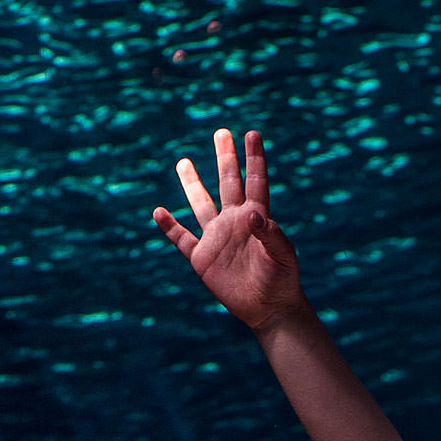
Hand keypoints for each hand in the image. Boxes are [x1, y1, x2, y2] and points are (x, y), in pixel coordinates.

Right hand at [154, 128, 302, 330]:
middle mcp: (234, 222)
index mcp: (256, 217)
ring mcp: (217, 238)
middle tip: (222, 132)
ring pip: (201, 205)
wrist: (269, 308)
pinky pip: (182, 239)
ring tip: (183, 161)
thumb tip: (253, 214)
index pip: (254, 181)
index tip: (252, 134)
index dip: (254, 158)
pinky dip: (169, 227)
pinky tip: (158, 212)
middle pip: (227, 183)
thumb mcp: (282, 256)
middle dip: (225, 158)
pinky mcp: (202, 258)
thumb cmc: (282, 280)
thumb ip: (270, 235)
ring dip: (192, 184)